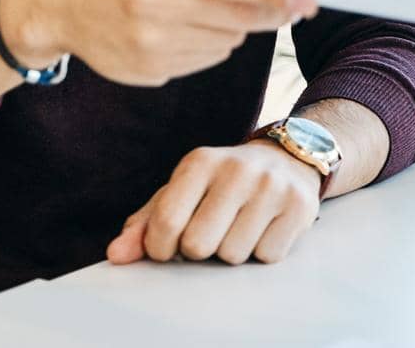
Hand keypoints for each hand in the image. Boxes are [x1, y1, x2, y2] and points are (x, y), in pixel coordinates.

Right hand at [32, 0, 316, 86]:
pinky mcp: (147, 72)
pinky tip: (183, 26)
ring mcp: (146, 42)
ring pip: (228, 42)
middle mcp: (150, 0)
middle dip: (270, 11)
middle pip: (238, 17)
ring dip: (234, 26)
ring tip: (203, 6)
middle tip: (290, 3)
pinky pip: (207, 60)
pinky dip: (210, 44)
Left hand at [106, 141, 321, 265]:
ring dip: (232, 251)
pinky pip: (267, 256)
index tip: (170, 246)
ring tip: (240, 225)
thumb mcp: (183, 192)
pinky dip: (262, 251)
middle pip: (198, 246)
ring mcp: (271, 186)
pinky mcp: (299, 205)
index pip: (165, 223)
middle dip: (200, 249)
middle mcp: (237, 169)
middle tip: (212, 230)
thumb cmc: (222, 183)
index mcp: (200, 162)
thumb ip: (146, 224)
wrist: (288, 158)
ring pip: (233, 256)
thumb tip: (115, 256)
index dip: (162, 248)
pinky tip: (264, 227)